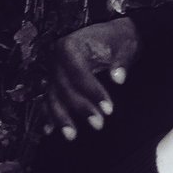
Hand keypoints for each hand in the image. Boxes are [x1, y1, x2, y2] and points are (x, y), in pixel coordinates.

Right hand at [45, 17, 139, 139]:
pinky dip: (48, 115)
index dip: (93, 92)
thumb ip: (121, 63)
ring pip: (52, 97)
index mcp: (69, 47)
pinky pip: (48, 99)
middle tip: (99, 124)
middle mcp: (55, 59)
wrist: (111, 37)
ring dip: (61, 118)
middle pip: (64, 88)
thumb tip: (119, 78)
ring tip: (72, 136)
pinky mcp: (53, 82)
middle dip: (81, 108)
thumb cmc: (118, 41)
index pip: (79, 73)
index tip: (109, 109)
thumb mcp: (124, 46)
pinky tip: (48, 131)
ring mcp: (52, 71)